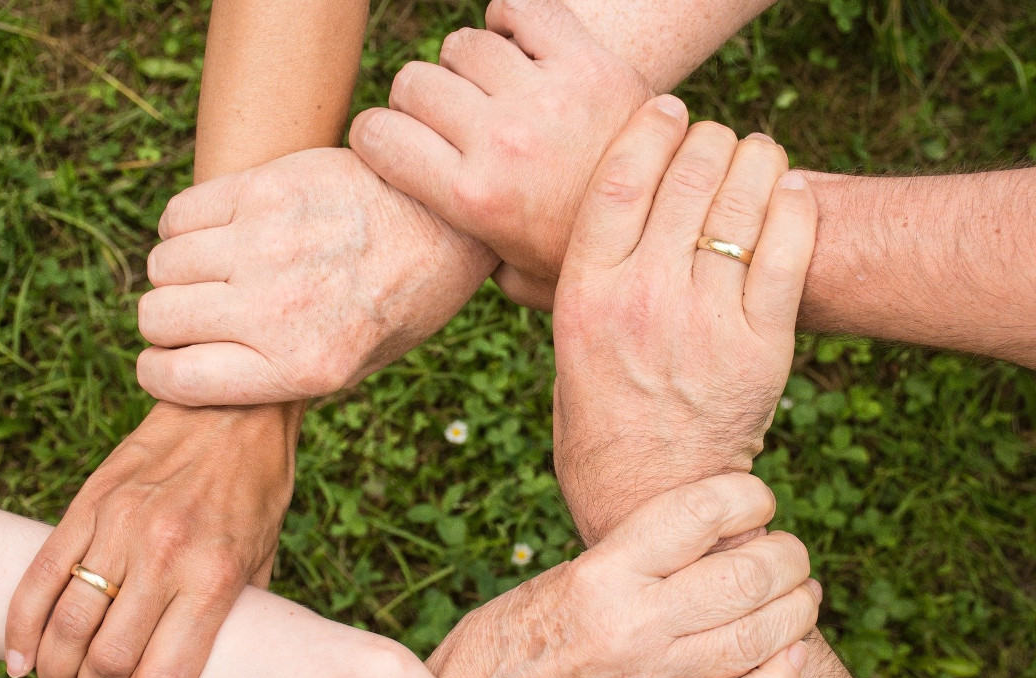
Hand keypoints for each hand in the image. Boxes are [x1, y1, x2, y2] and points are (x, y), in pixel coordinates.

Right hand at [5, 402, 299, 677]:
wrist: (233, 408)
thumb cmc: (256, 488)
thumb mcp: (264, 556)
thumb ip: (234, 613)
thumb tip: (210, 669)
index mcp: (214, 577)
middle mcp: (164, 555)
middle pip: (106, 662)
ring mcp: (120, 527)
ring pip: (66, 626)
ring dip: (57, 671)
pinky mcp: (88, 504)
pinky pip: (40, 576)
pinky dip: (21, 627)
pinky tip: (22, 658)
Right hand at [135, 147, 496, 406]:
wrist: (447, 222)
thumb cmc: (401, 301)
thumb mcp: (356, 366)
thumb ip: (280, 377)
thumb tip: (201, 377)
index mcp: (301, 367)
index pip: (175, 379)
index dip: (159, 372)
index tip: (167, 362)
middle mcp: (277, 310)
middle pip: (158, 318)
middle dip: (166, 322)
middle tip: (196, 314)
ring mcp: (267, 245)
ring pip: (162, 264)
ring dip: (177, 273)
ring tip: (213, 271)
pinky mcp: (265, 189)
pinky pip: (179, 214)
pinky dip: (183, 227)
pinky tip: (218, 232)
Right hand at [191, 474, 818, 677]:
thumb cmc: (505, 639)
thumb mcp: (559, 578)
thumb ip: (627, 558)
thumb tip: (702, 532)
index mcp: (601, 574)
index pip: (699, 514)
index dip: (746, 495)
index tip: (757, 497)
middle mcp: (633, 624)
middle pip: (746, 575)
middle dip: (787, 555)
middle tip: (790, 549)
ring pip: (759, 638)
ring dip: (797, 609)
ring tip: (804, 592)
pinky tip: (791, 655)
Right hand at [350, 0, 649, 310]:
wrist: (673, 229)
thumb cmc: (583, 258)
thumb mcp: (515, 279)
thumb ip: (467, 258)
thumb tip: (432, 245)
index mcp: (472, 199)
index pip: (377, 135)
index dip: (375, 136)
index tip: (391, 143)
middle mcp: (501, 142)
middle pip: (414, 83)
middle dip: (418, 101)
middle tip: (447, 121)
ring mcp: (545, 97)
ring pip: (463, 45)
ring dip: (467, 64)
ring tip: (490, 90)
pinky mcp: (589, 63)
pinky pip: (523, 8)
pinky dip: (511, 17)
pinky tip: (517, 45)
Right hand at [551, 98, 817, 543]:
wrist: (650, 499)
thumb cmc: (599, 422)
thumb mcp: (564, 348)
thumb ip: (571, 284)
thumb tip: (573, 224)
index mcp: (585, 294)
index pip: (619, 178)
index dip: (649, 128)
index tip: (668, 109)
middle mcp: (642, 299)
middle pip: (686, 176)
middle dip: (708, 140)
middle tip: (717, 140)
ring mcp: (705, 322)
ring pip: (742, 202)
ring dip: (756, 161)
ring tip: (757, 156)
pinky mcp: (761, 347)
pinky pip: (789, 250)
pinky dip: (794, 206)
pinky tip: (790, 193)